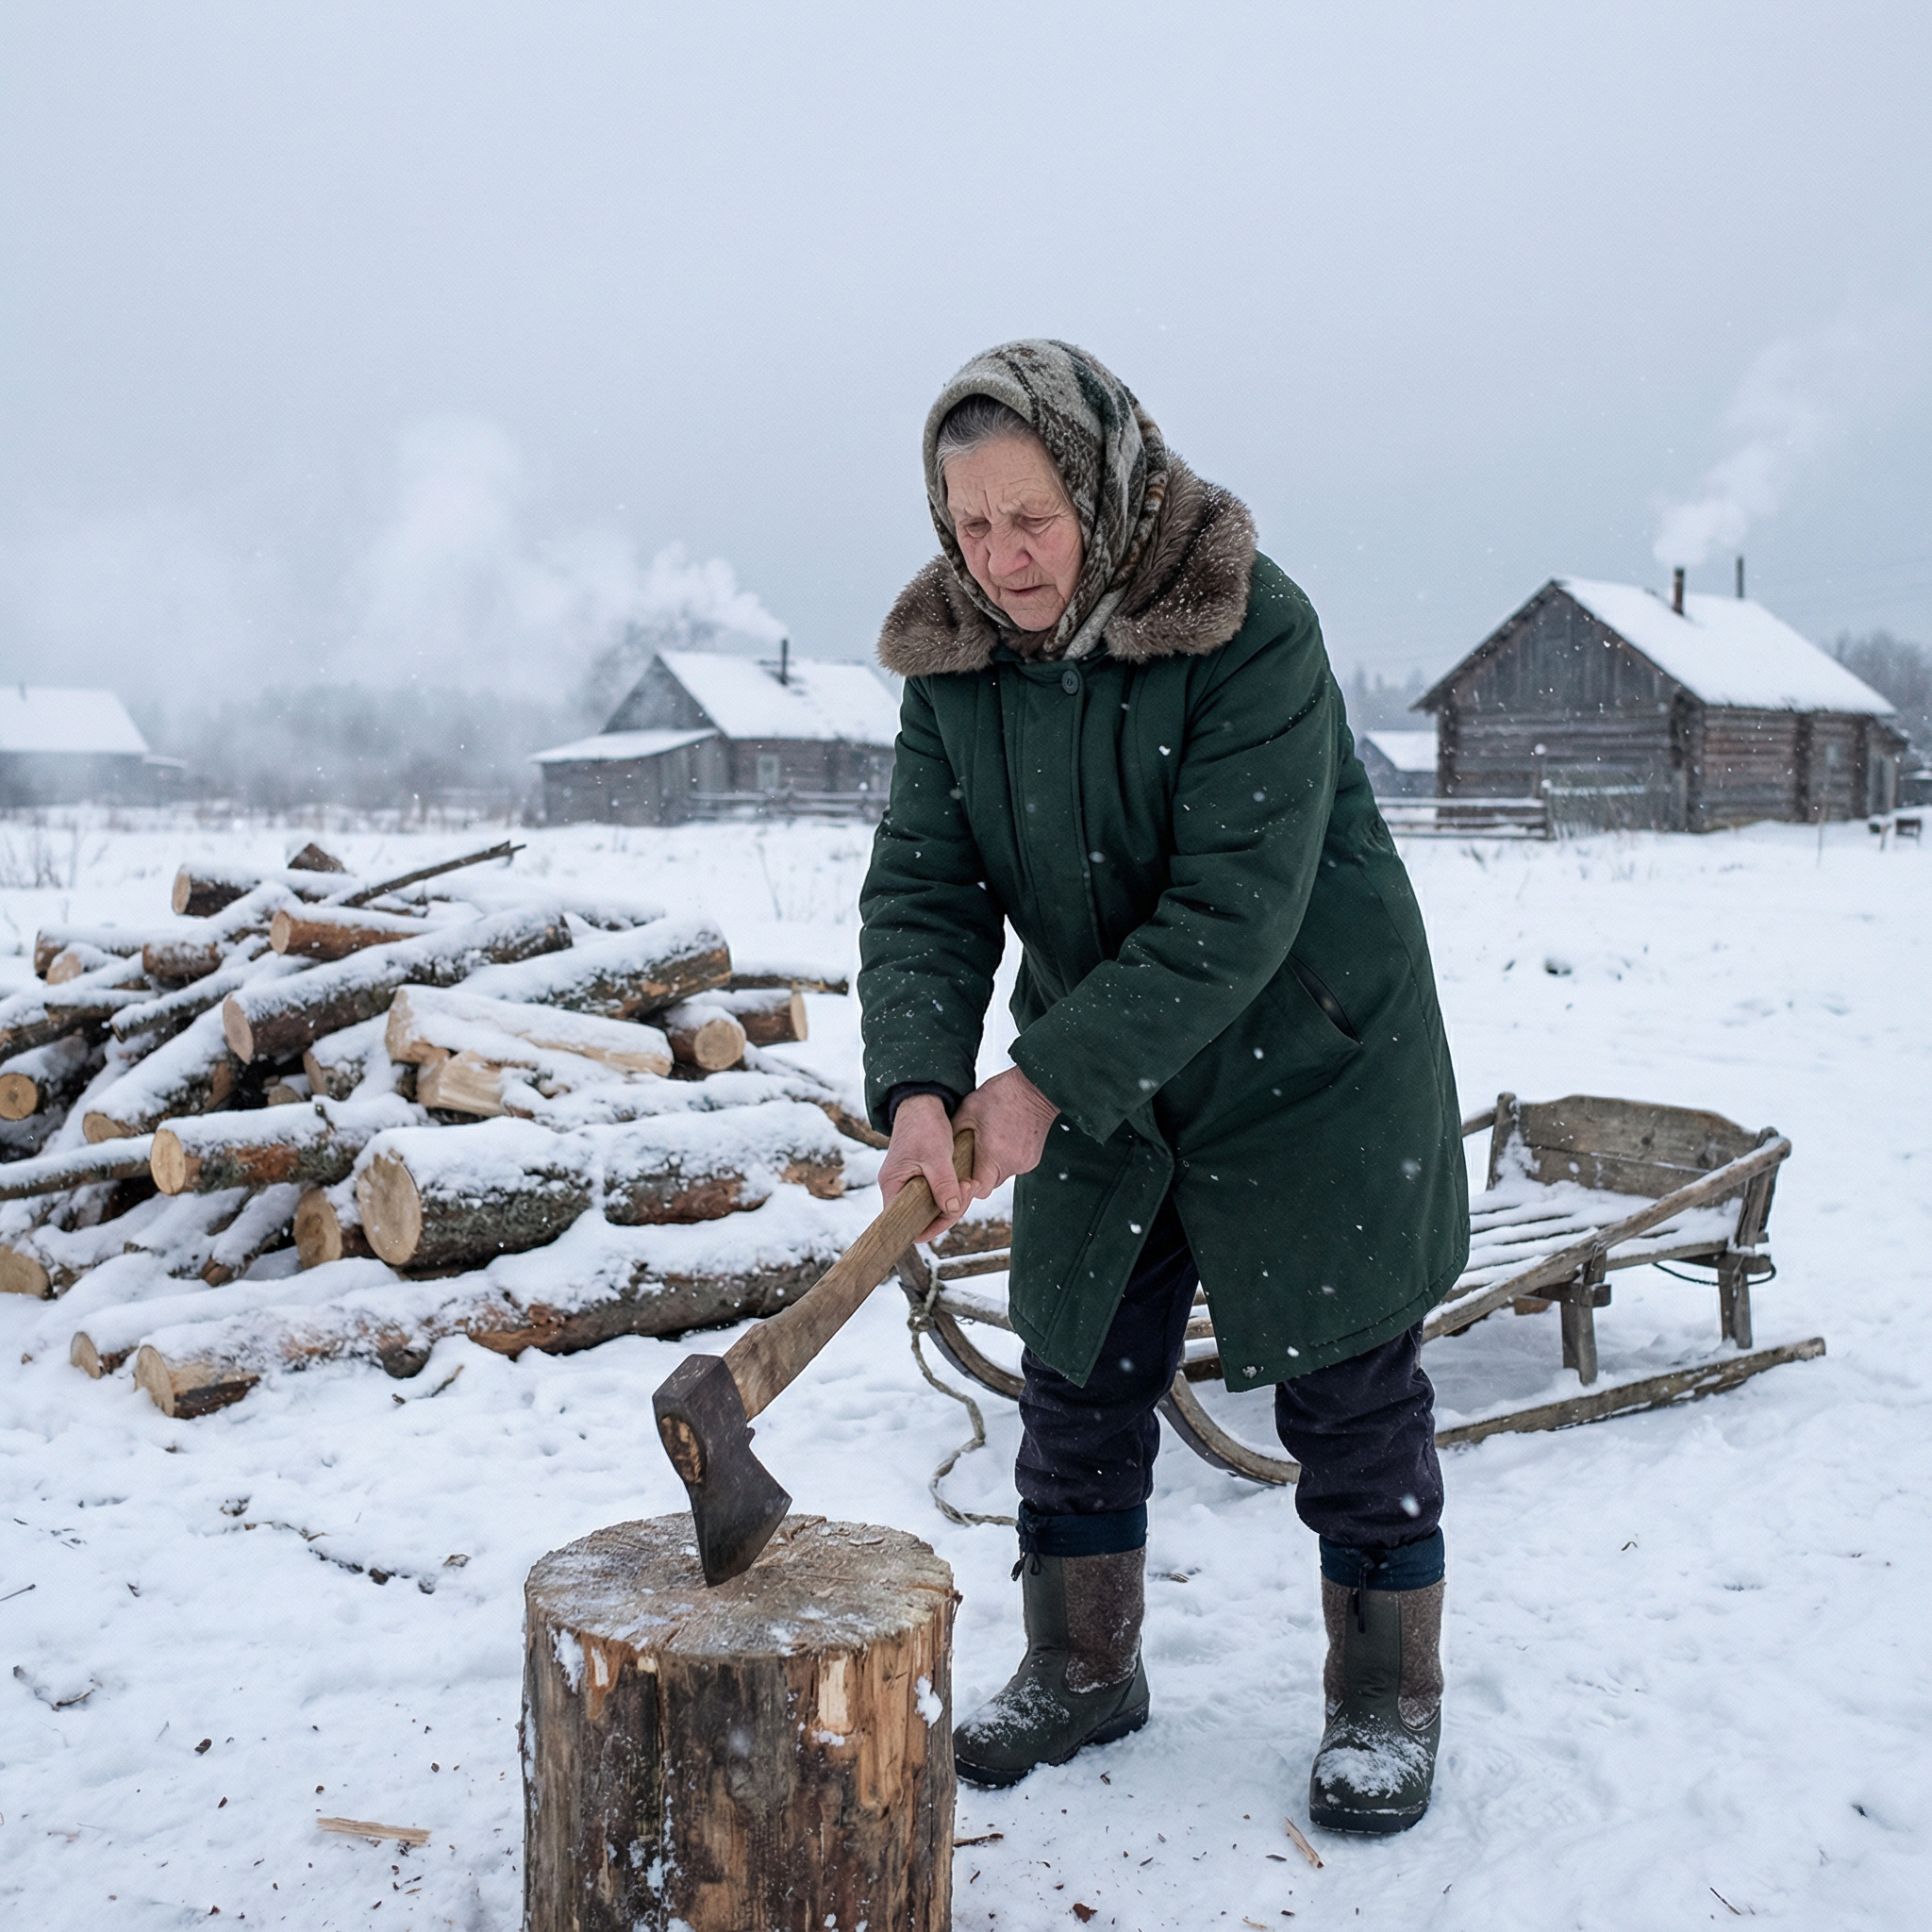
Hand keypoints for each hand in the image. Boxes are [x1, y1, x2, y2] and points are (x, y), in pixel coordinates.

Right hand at [879, 1093, 969, 1243]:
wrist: (923, 1102)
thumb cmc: (924, 1126)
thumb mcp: (936, 1156)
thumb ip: (943, 1184)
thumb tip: (952, 1209)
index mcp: (893, 1185)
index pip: (903, 1224)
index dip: (928, 1228)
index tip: (951, 1215)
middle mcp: (897, 1188)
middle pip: (921, 1218)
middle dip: (948, 1211)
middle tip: (968, 1190)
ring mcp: (909, 1183)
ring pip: (931, 1207)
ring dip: (953, 1201)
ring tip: (970, 1184)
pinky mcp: (921, 1177)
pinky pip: (935, 1195)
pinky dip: (951, 1192)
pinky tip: (965, 1182)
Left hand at [954, 1066, 1059, 1200]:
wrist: (1035, 1088)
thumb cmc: (1002, 1095)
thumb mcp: (968, 1110)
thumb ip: (954, 1134)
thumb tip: (943, 1151)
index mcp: (994, 1155)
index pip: (978, 1190)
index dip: (967, 1187)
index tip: (960, 1174)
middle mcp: (1012, 1164)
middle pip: (989, 1184)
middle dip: (977, 1174)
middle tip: (970, 1155)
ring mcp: (1025, 1163)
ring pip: (1001, 1176)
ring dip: (991, 1166)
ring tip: (987, 1144)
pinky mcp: (1033, 1160)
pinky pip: (1012, 1167)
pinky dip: (1004, 1159)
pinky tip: (1001, 1141)